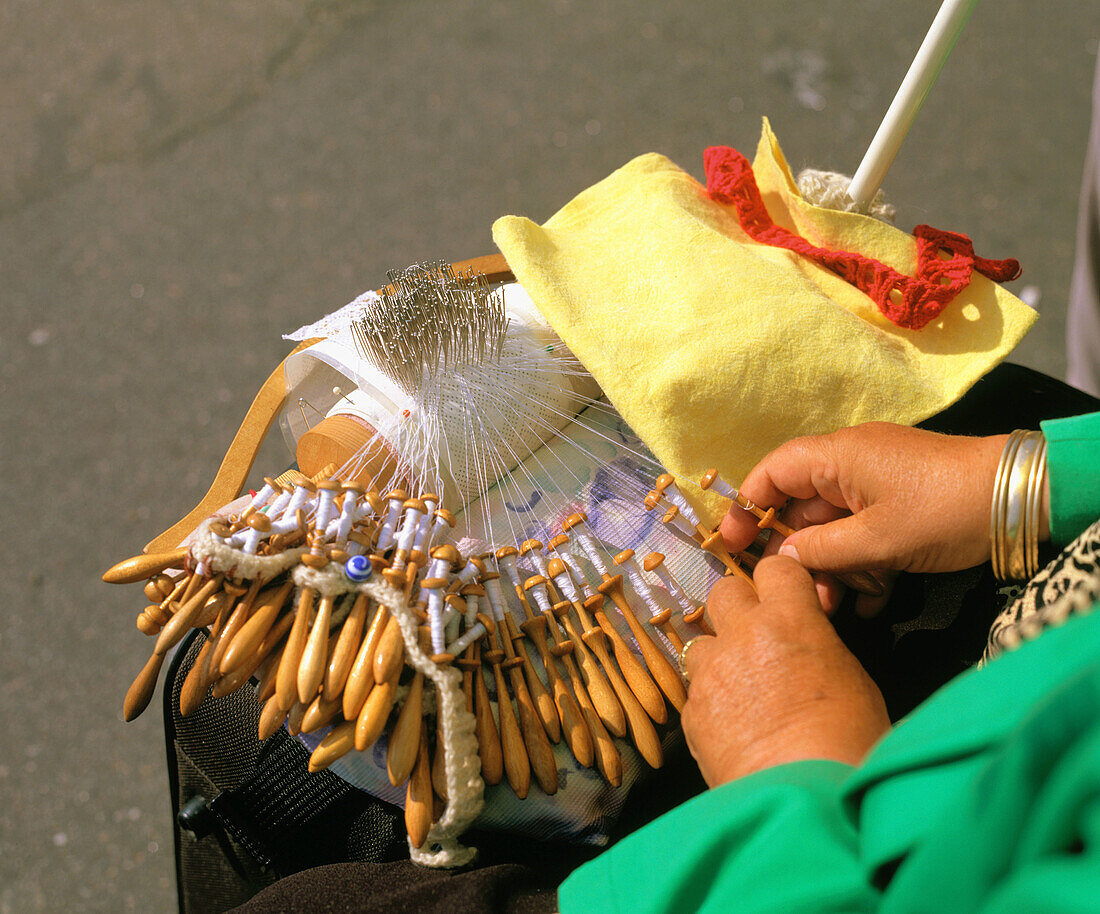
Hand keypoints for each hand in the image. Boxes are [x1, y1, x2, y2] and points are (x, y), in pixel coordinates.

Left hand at [680, 556, 889, 786]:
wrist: (804, 795)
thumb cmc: (847, 741)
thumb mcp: (852, 678)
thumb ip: (818, 645)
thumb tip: (807, 642)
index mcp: (789, 619)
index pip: (775, 568)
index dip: (781, 581)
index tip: (786, 597)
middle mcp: (742, 635)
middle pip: (725, 592)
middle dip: (739, 610)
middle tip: (758, 638)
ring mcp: (711, 672)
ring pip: (701, 642)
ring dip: (719, 657)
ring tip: (742, 690)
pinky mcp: (692, 710)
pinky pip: (695, 690)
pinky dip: (710, 701)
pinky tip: (732, 725)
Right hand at [720, 423, 1012, 611]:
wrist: (1022, 500)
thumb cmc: (942, 509)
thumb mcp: (878, 539)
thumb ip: (822, 551)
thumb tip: (783, 560)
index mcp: (836, 458)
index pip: (771, 474)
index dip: (746, 508)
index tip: (732, 545)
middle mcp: (848, 466)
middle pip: (801, 510)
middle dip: (799, 556)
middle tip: (798, 595)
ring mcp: (875, 486)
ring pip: (833, 530)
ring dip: (833, 569)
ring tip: (841, 606)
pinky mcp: (898, 507)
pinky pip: (863, 536)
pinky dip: (862, 566)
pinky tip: (870, 601)